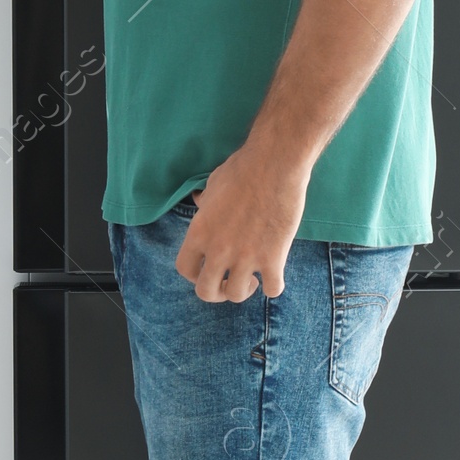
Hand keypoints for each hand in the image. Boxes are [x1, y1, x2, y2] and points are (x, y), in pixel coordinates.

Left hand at [175, 142, 310, 303]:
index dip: (195, 274)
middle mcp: (218, 249)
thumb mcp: (212, 185)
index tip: (208, 269)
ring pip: (236, 294)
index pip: (184, 269)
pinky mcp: (273, 257)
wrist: (274, 165)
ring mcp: (245, 256)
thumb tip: (200, 202)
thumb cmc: (243, 169)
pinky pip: (273, 290)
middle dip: (217, 292)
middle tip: (228, 282)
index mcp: (199, 232)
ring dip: (244, 290)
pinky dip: (274, 286)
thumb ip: (205, 203)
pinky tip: (275, 274)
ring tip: (252, 276)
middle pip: (206, 292)